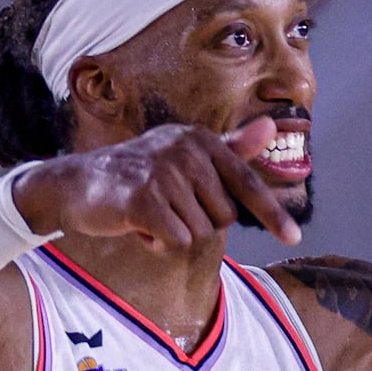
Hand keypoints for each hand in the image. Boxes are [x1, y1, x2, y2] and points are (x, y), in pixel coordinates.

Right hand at [14, 118, 299, 248]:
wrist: (77, 183)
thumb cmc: (138, 174)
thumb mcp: (186, 158)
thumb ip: (231, 149)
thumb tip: (273, 127)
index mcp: (201, 140)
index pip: (246, 181)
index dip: (272, 213)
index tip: (294, 236)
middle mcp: (186, 150)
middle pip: (223, 218)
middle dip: (197, 223)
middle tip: (166, 208)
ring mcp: (164, 172)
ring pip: (199, 233)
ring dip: (174, 235)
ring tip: (150, 214)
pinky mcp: (143, 198)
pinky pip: (174, 241)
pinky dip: (157, 243)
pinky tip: (138, 226)